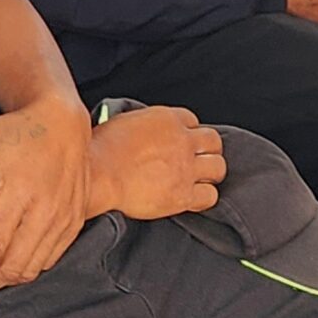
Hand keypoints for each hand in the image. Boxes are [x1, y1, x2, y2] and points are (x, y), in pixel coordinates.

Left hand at [0, 98, 91, 293]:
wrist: (65, 122)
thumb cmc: (18, 130)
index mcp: (19, 190)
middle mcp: (46, 208)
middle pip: (14, 264)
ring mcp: (64, 217)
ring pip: (34, 267)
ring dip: (7, 279)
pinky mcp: (74, 221)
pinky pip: (51, 258)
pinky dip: (30, 268)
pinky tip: (10, 265)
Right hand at [86, 105, 224, 220]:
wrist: (99, 174)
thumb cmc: (102, 148)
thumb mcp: (126, 121)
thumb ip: (145, 124)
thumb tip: (146, 132)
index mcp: (167, 119)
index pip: (192, 120)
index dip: (188, 132)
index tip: (182, 141)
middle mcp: (182, 140)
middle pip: (213, 141)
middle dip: (208, 150)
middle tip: (199, 159)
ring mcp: (185, 168)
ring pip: (218, 167)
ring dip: (211, 173)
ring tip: (201, 179)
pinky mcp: (183, 195)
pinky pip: (210, 196)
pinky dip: (205, 197)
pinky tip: (193, 198)